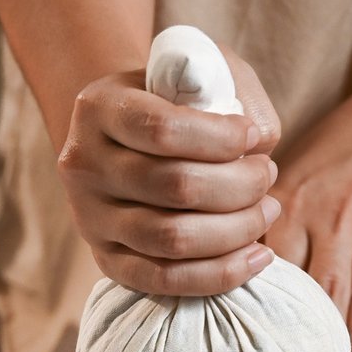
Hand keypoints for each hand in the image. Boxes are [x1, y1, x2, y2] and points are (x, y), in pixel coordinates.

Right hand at [57, 47, 282, 294]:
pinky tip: (258, 256)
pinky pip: (164, 280)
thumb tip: (260, 144)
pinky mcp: (106, 259)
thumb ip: (231, 91)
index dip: (221, 138)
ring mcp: (90, 217)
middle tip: (268, 173)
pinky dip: (220, 273)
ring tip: (268, 209)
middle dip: (241, 185)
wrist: (122, 134)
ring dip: (238, 229)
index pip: (162, 130)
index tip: (253, 136)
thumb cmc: (172, 98)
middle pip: (175, 187)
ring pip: (172, 239)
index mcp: (99, 107)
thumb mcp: (196, 71)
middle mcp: (84, 164)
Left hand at [264, 81, 351, 351]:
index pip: (268, 263)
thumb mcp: (296, 168)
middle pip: (315, 289)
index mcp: (294, 203)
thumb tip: (231, 264)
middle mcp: (332, 222)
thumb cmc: (344, 148)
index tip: (243, 343)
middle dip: (304, 334)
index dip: (257, 304)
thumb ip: (268, 216)